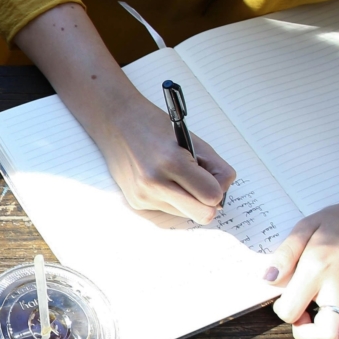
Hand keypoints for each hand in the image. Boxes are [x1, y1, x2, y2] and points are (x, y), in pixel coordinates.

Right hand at [91, 100, 238, 223]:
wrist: (116, 123)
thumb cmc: (156, 127)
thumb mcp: (193, 140)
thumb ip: (215, 168)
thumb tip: (221, 197)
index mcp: (172, 162)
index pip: (212, 196)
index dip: (218, 188)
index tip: (213, 178)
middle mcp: (155, 183)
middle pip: (202, 215)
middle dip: (207, 202)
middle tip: (201, 184)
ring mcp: (143, 196)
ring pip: (185, 214)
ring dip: (187, 199)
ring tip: (174, 176)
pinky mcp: (136, 202)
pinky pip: (168, 209)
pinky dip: (171, 197)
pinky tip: (159, 179)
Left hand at [265, 194, 338, 338]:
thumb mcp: (306, 226)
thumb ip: (285, 254)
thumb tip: (269, 278)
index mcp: (317, 269)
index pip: (291, 311)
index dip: (283, 310)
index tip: (286, 298)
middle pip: (328, 333)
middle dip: (309, 334)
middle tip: (304, 316)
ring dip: (335, 334)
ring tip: (324, 317)